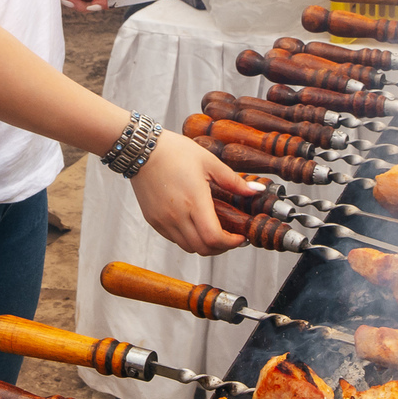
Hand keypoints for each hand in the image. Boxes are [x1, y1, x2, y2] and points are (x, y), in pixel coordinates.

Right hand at [128, 132, 252, 254]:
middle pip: (203, 248)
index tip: (240, 237)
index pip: (214, 238)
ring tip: (213, 232)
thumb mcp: (209, 161)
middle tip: (230, 237)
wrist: (142, 149)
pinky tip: (194, 225)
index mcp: (194, 201)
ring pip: (188, 247)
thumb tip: (255, 191)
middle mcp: (177, 216)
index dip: (231, 243)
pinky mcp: (153, 220)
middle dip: (221, 247)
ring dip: (204, 245)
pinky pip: (174, 239)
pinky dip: (188, 239)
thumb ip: (233, 180)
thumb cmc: (174, 152)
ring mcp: (163, 220)